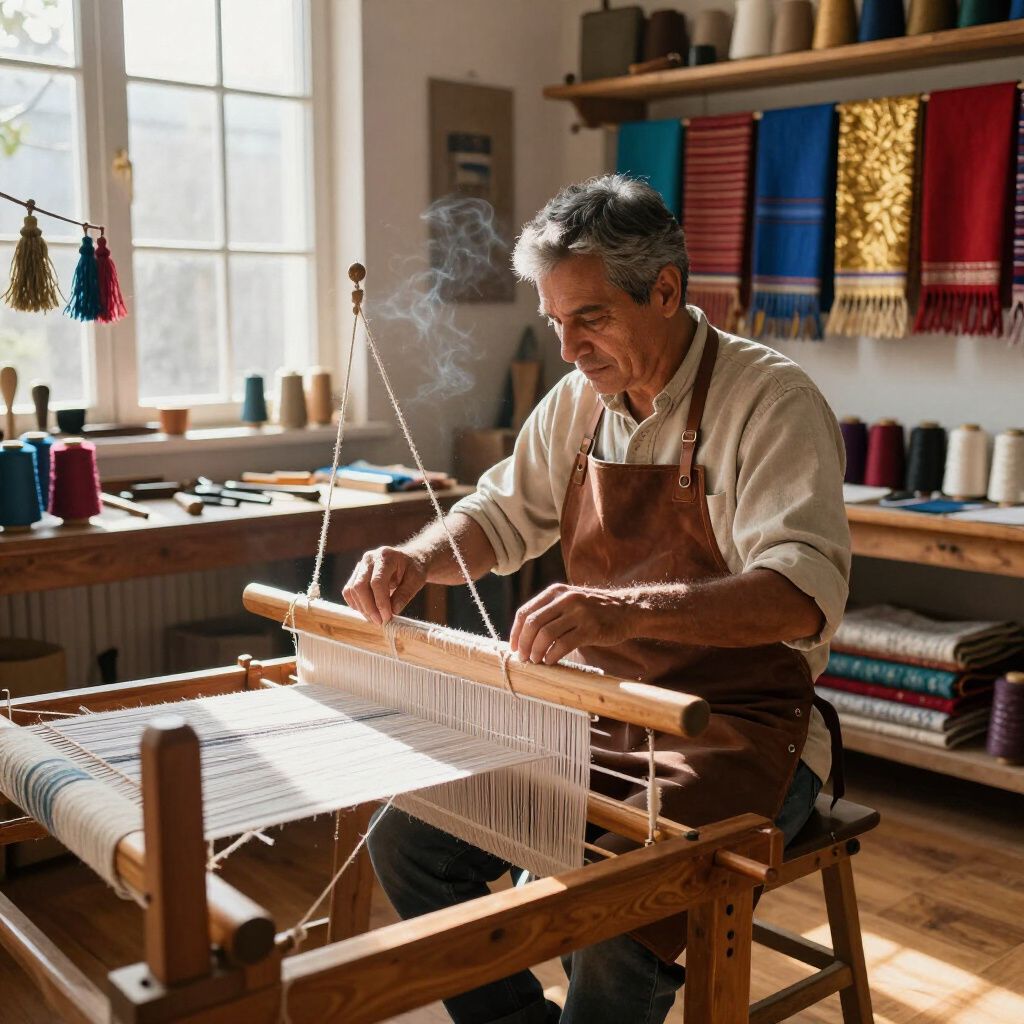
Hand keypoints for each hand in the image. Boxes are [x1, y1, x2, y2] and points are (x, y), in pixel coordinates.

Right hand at [342, 546, 426, 624]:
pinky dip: (356, 604)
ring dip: (362, 608)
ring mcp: (361, 566)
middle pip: (360, 586)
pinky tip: (368, 612)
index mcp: (386, 557)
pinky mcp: (356, 574)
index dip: (380, 602)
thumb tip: (393, 611)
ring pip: (352, 590)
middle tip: (380, 622)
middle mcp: (369, 559)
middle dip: (369, 608)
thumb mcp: (416, 580)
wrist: (409, 559)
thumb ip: (404, 595)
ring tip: (376, 619)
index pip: (377, 582)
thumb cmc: (414, 568)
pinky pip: (349, 591)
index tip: (387, 617)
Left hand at [510, 583, 634, 664]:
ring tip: (536, 661)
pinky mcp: (590, 628)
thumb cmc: (594, 611)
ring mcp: (578, 612)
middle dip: (524, 644)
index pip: (525, 612)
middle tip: (524, 659)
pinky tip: (551, 661)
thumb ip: (549, 611)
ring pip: (546, 634)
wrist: (627, 611)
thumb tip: (523, 636)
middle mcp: (565, 599)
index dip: (516, 633)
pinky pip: (563, 644)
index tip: (514, 648)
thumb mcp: (570, 602)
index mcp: (555, 592)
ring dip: (537, 652)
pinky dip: (552, 655)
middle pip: (533, 624)